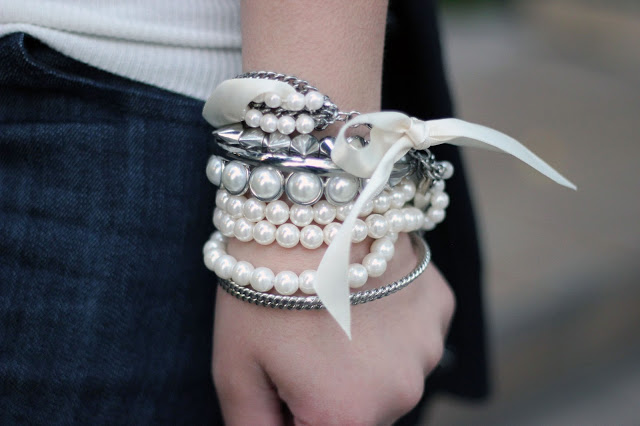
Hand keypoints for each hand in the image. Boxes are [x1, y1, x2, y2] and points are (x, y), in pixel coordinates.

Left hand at [212, 233, 454, 424]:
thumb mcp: (236, 368)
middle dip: (328, 392)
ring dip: (362, 360)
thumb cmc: (263, 283)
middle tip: (300, 336)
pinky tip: (363, 292)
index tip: (281, 376)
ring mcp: (428, 347)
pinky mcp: (441, 308)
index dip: (292, 412)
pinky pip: (412, 338)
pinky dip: (389, 327)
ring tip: (332, 309)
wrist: (310, 200)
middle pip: (359, 415)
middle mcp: (401, 392)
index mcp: (347, 416)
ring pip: (388, 377)